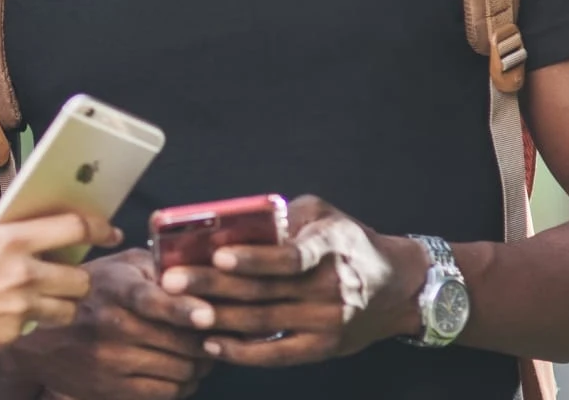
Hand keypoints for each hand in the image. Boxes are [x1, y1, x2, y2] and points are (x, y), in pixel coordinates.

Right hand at [0, 213, 117, 366]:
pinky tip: (6, 315)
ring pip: (67, 308)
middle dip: (77, 275)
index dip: (98, 227)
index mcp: (8, 240)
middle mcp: (22, 274)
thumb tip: (15, 231)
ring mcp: (20, 309)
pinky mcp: (12, 335)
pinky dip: (30, 322)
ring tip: (41, 297)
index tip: (107, 230)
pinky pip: (36, 327)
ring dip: (61, 302)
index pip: (73, 227)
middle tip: (66, 272)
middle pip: (81, 276)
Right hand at [5, 248, 215, 399]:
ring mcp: (111, 362)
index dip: (182, 309)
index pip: (151, 300)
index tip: (208, 316)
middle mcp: (112, 326)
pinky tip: (183, 373)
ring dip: (199, 365)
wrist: (40, 340)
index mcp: (115, 289)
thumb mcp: (117, 266)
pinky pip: (166, 392)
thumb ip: (156, 265)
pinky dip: (183, 385)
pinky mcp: (111, 389)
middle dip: (207, 341)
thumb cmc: (91, 293)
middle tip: (214, 336)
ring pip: (179, 371)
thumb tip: (197, 273)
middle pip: (179, 342)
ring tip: (200, 355)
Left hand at [158, 195, 428, 366]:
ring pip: (262, 322)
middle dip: (211, 287)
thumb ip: (284, 216)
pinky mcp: (321, 347)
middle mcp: (329, 288)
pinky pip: (275, 354)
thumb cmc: (348, 242)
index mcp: (330, 247)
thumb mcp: (324, 215)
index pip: (289, 257)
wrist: (398, 286)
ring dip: (217, 318)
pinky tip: (210, 343)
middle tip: (170, 281)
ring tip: (178, 310)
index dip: (253, 259)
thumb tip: (231, 219)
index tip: (218, 256)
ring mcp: (326, 322)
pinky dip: (241, 352)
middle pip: (263, 291)